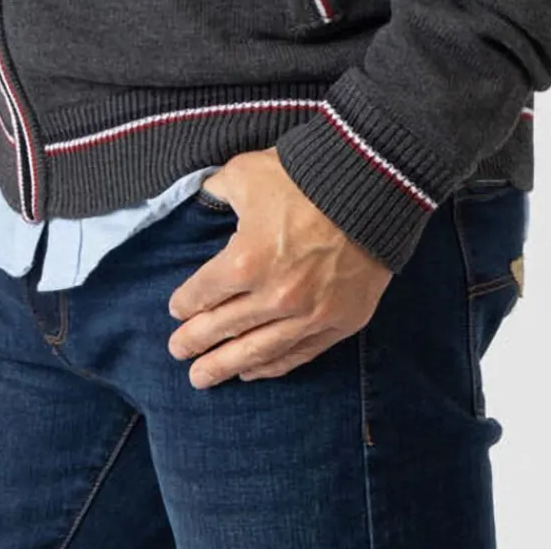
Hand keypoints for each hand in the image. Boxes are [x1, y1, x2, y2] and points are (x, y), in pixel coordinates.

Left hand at [166, 147, 391, 386]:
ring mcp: (309, 315)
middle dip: (195, 343)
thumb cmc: (304, 176)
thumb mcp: (247, 172)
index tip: (177, 310)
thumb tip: (204, 196)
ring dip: (226, 367)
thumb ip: (218, 189)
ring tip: (202, 377)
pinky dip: (271, 366)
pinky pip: (298, 354)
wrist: (373, 184)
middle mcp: (274, 297)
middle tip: (177, 353)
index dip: (185, 304)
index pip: (203, 293)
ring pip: (257, 352)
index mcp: (245, 261)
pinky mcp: (339, 322)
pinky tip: (252, 372)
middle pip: (223, 328)